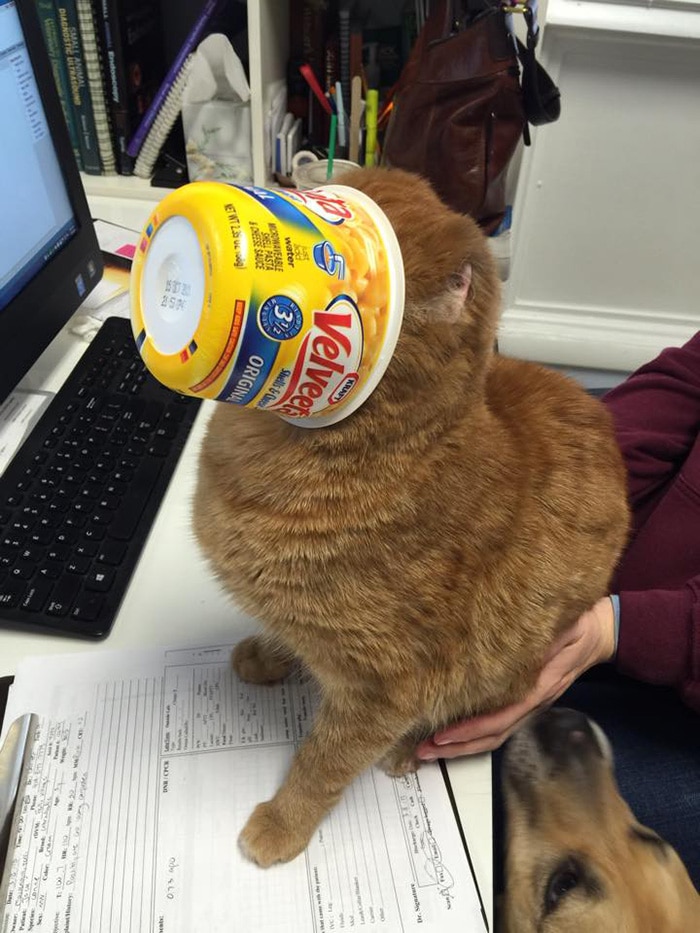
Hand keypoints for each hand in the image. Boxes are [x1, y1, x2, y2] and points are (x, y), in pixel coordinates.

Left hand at [416, 596, 616, 759]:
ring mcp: (531, 706)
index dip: (474, 728)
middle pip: (495, 735)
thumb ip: (549, 635)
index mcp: (543, 684)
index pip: (505, 715)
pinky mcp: (526, 702)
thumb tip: (521, 640)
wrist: (600, 635)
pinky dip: (475, 734)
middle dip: (459, 746)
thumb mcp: (569, 625)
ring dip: (463, 746)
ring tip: (431, 749)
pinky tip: (454, 734)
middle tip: (425, 750)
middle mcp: (535, 702)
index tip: (445, 735)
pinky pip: (500, 725)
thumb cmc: (581, 626)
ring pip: (496, 736)